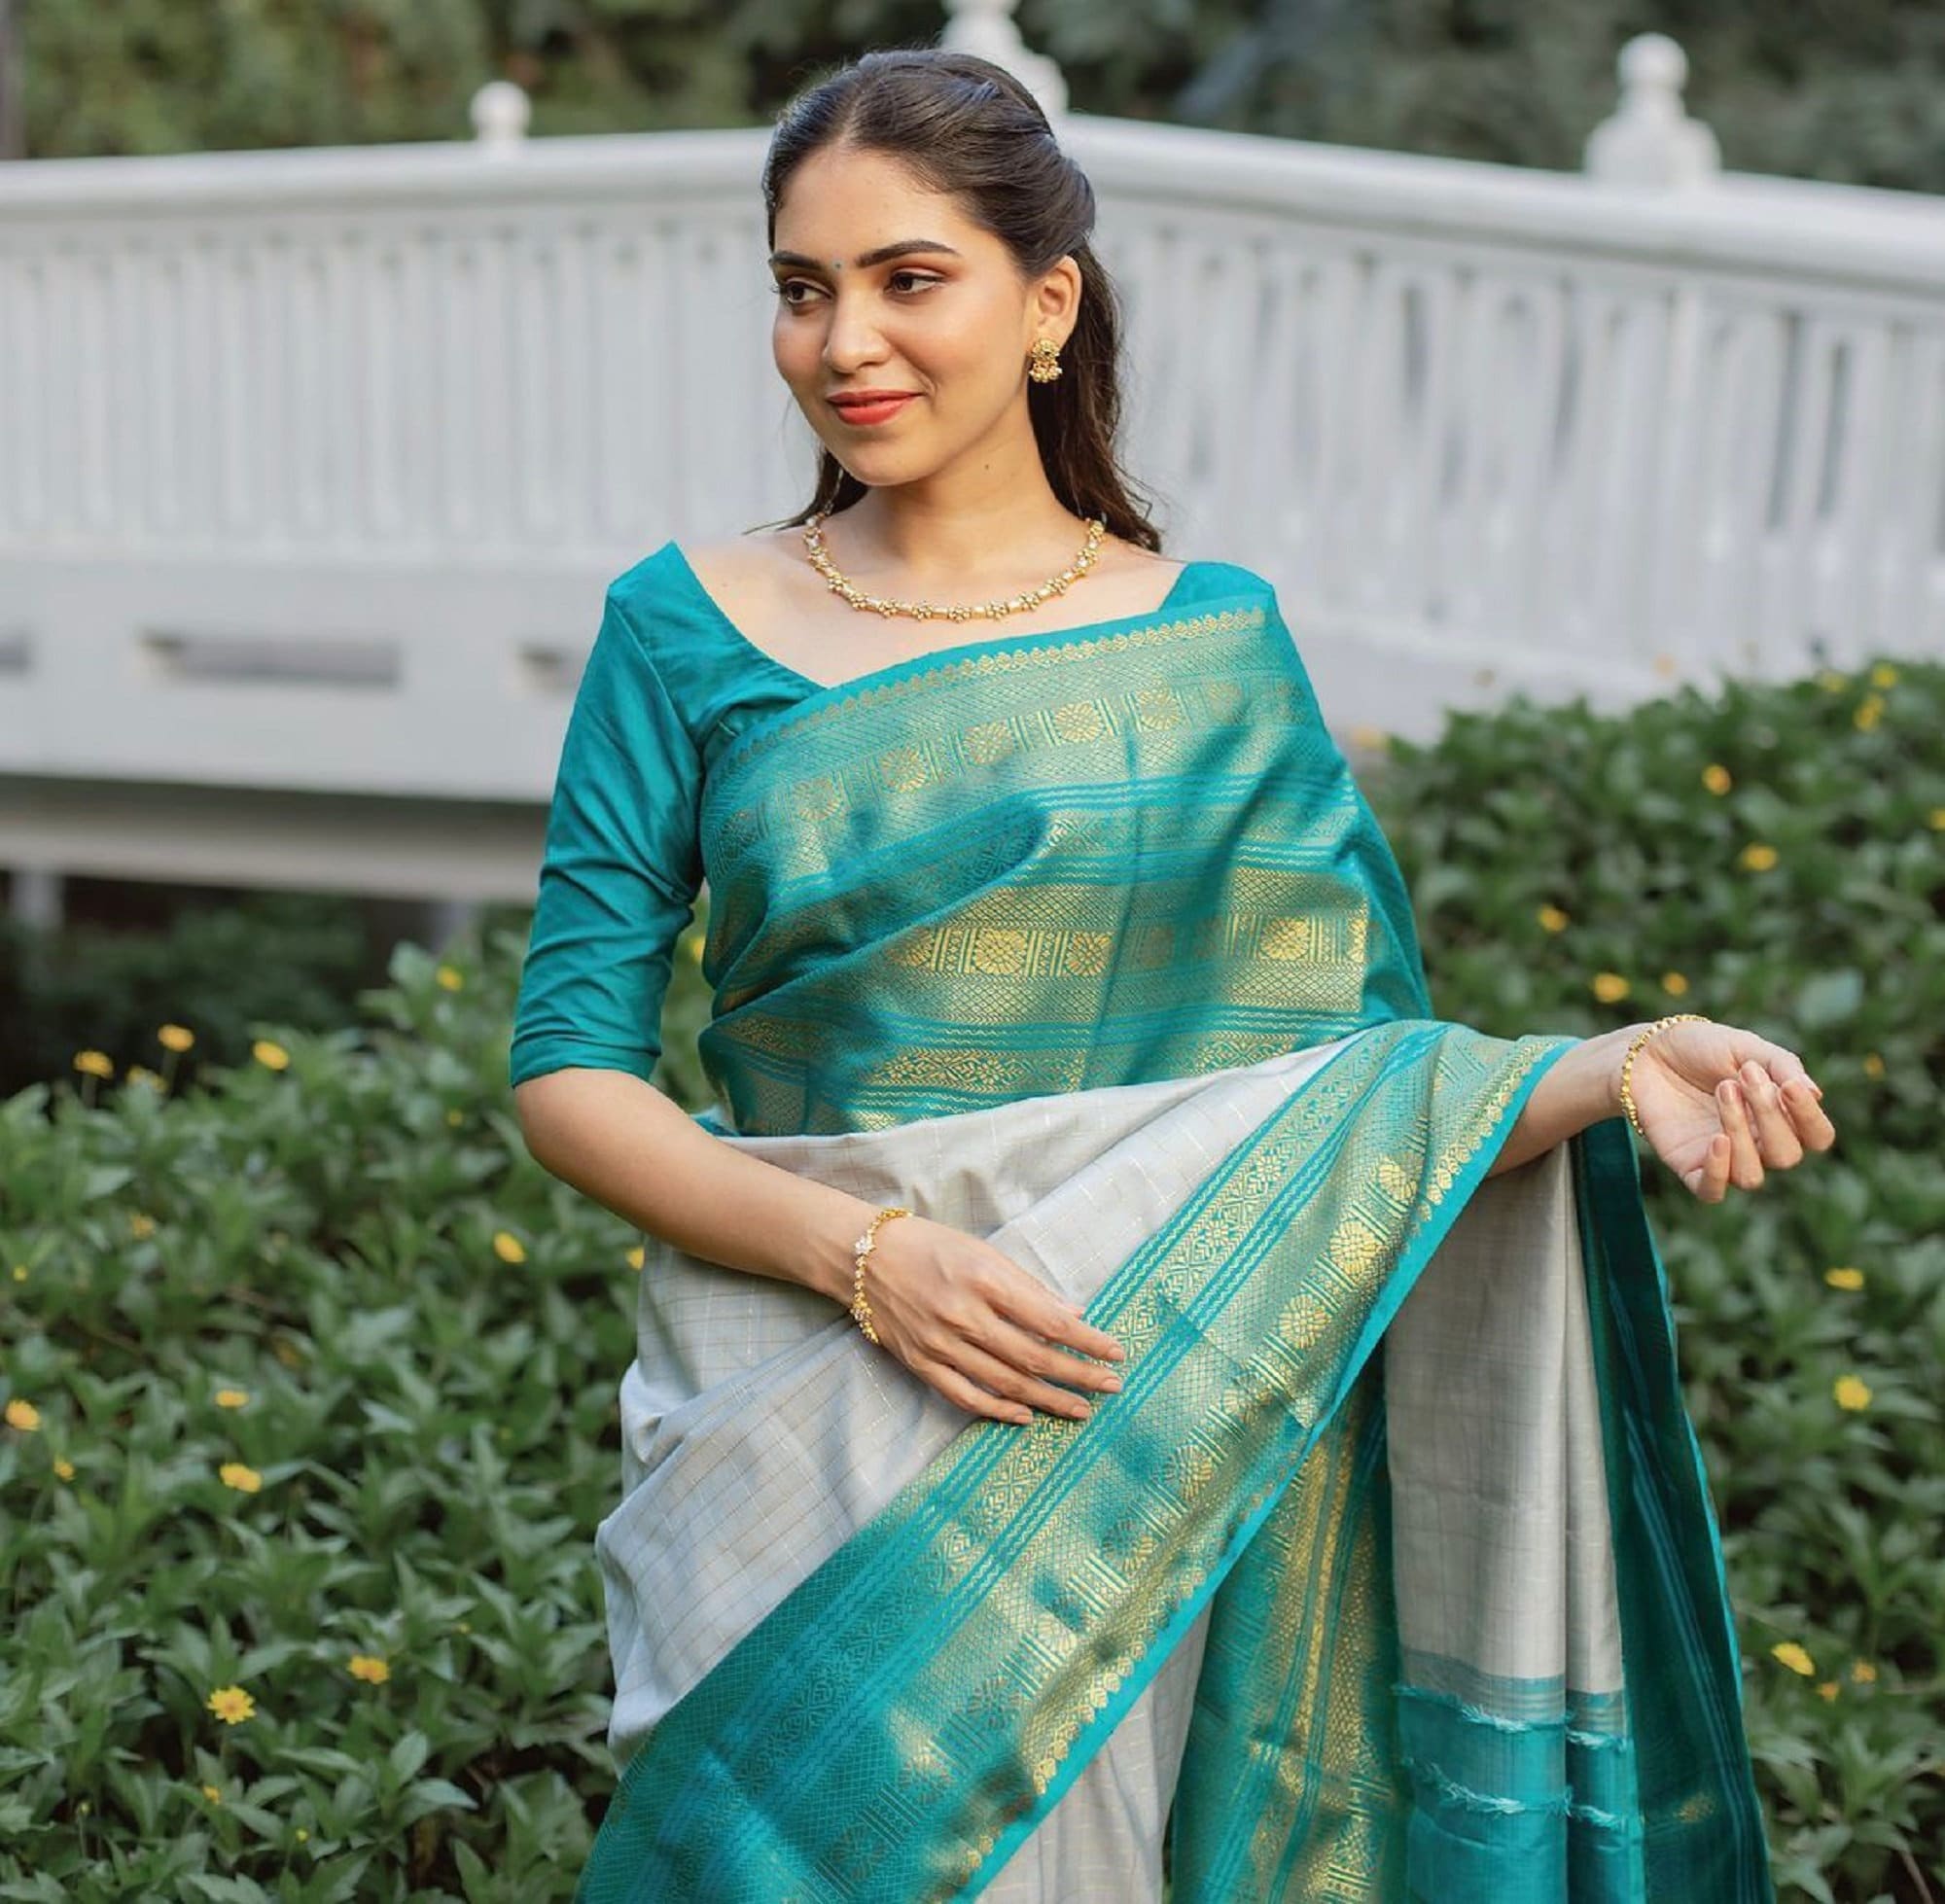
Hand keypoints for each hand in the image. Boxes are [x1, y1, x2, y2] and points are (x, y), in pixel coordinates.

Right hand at [853, 1215, 1127, 1425]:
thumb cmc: (929, 1245)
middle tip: (1111, 1387)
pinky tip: (1026, 1415)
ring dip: (1049, 1400)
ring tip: (1081, 1409)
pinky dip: (998, 1411)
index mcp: (984, 1280)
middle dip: (1079, 1375)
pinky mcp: (921, 1363)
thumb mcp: (982, 1251)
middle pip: (1033, 1358)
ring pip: (1006, 1384)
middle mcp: (964, 1315)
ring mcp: (940, 1344)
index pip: (1049, 1321)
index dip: (1087, 1341)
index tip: (1115, 1353)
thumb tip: (1072, 1313)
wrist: (863, 1258)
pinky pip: (966, 1397)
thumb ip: (1026, 1285)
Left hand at [1623, 1020, 1836, 1201]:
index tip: (1789, 1087)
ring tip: (1723, 1089)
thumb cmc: (1702, 1049)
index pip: (1817, 1136)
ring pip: (1751, 1175)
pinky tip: (1716, 1140)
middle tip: (1743, 1077)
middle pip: (1787, 1157)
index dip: (1810, 1118)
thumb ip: (1782, 1066)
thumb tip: (1815, 1093)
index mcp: (1781, 1117)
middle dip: (1770, 1116)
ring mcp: (1724, 1159)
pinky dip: (1718, 1172)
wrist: (1647, 1052)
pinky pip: (1712, 1191)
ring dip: (1740, 1132)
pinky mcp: (1689, 1167)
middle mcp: (1759, 1144)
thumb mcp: (1746, 1048)